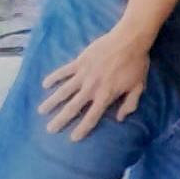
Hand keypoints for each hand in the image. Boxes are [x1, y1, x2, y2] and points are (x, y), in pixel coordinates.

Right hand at [38, 25, 150, 139]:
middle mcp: (92, 88)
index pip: (92, 117)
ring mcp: (83, 74)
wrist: (129, 40)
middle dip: (61, 119)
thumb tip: (120, 119)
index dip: (82, 128)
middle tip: (50, 129)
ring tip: (41, 111)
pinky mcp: (79, 62)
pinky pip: (63, 71)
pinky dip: (53, 77)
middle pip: (73, 107)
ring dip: (52, 101)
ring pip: (64, 91)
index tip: (72, 138)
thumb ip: (129, 104)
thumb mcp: (138, 87)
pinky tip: (45, 84)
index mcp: (106, 96)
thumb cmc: (136, 64)